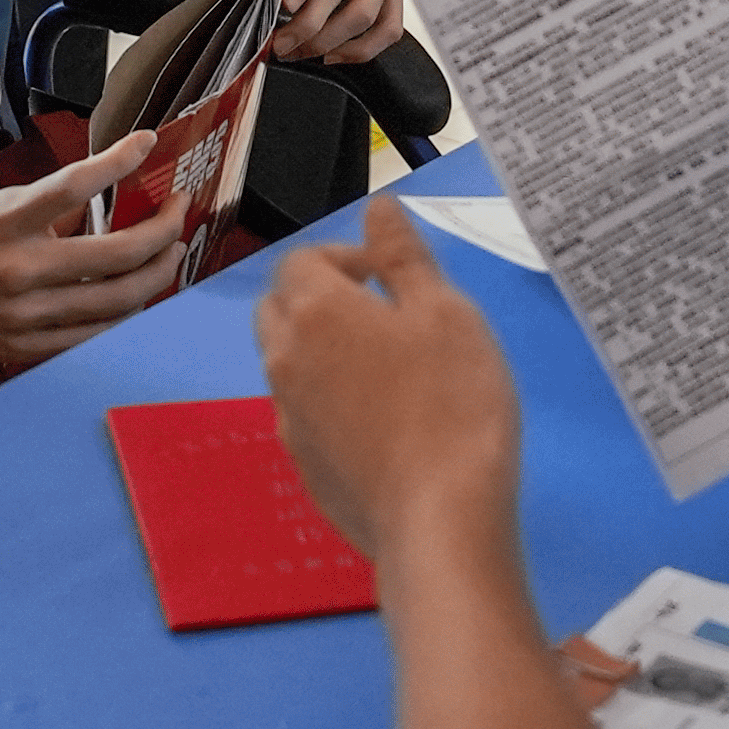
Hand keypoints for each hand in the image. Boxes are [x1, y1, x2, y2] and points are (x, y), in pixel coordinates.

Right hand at [0, 132, 185, 367]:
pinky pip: (89, 336)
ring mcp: (21, 315)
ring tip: (170, 255)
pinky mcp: (18, 349)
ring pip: (117, 302)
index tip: (150, 142)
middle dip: (165, 231)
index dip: (121, 160)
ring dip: (157, 276)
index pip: (75, 185)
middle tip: (179, 210)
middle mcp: (17, 269)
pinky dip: (121, 315)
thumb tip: (70, 209)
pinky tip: (134, 297)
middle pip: (119, 255)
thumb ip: (20, 206)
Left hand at [258, 197, 521, 560]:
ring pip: (287, 364)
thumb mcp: (446, 311)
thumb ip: (404, 255)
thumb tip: (377, 208)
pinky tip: (384, 422)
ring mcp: (289, 418)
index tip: (389, 277)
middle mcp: (286, 360)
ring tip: (390, 369)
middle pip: (277, 309)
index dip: (343, 258)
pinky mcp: (304, 466)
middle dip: (316, 298)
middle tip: (381, 313)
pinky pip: (304, 414)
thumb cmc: (452, 403)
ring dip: (322, 351)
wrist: (440, 519)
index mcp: (316, 311)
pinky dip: (330, 402)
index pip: (299, 260)